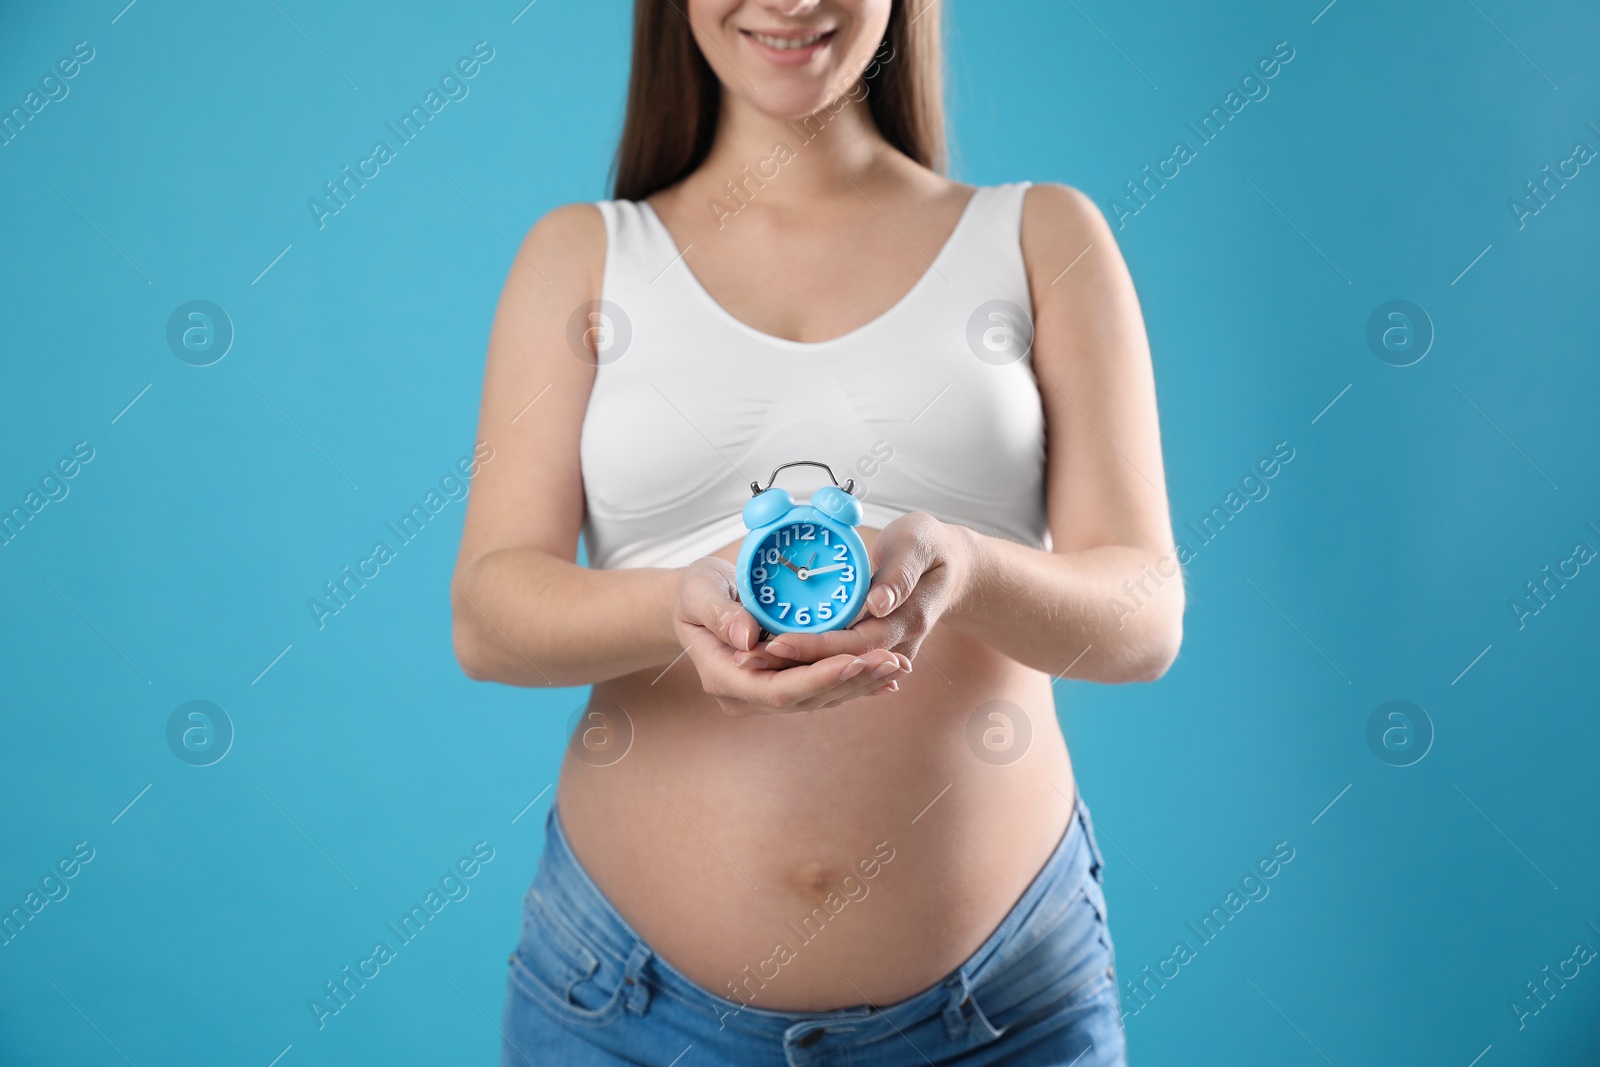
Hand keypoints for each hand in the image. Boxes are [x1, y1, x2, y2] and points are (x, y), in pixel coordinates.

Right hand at [671, 557, 907, 715]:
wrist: (697, 602)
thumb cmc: (695, 591)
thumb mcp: (698, 592)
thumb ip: (719, 614)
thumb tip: (747, 639)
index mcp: (724, 678)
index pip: (779, 689)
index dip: (819, 678)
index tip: (854, 660)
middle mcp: (746, 696)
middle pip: (807, 698)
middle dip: (851, 681)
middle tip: (892, 661)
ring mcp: (765, 694)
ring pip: (820, 698)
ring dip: (861, 684)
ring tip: (898, 666)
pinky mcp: (783, 684)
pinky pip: (823, 689)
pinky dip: (855, 682)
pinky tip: (887, 677)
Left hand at [754, 512, 972, 667]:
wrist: (955, 567)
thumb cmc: (933, 547)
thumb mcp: (919, 543)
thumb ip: (900, 573)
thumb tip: (878, 604)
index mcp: (907, 619)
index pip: (854, 644)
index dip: (814, 647)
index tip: (775, 642)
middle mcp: (898, 645)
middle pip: (838, 664)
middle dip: (792, 663)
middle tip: (746, 657)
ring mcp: (889, 652)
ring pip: (837, 669)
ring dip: (794, 667)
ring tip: (750, 660)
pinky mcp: (876, 651)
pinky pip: (839, 662)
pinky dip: (807, 662)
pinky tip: (772, 658)